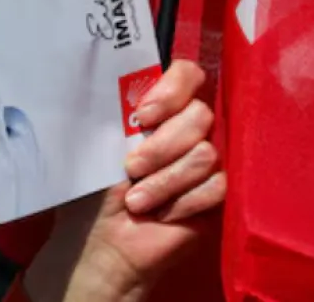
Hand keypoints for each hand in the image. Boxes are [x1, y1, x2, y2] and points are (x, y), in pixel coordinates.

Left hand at [23, 62, 223, 301]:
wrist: (104, 239)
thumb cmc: (95, 188)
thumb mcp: (97, 142)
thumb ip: (114, 109)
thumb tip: (120, 80)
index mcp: (159, 109)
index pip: (187, 74)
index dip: (172, 90)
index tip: (143, 115)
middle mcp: (187, 129)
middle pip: (200, 115)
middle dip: (162, 146)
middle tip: (131, 167)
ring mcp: (206, 161)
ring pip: (206, 153)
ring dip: (166, 180)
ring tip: (137, 199)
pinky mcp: (218, 194)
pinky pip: (217, 186)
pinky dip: (183, 202)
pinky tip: (162, 214)